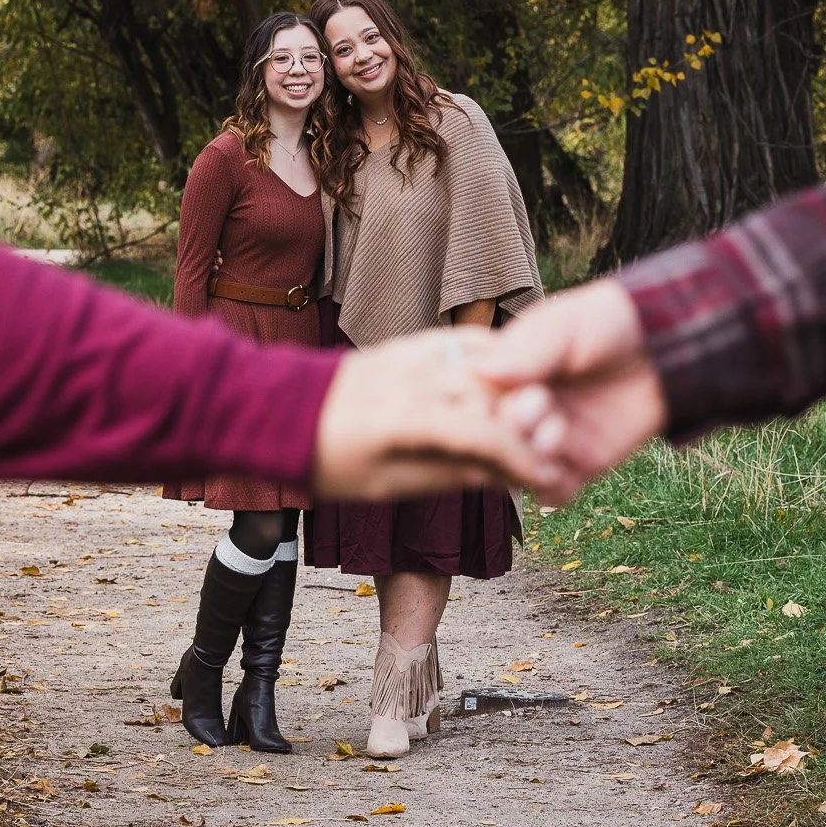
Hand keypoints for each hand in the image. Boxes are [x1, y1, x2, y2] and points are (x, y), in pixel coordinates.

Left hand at [311, 327, 535, 498]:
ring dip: (516, 391)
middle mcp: (412, 379)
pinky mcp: (406, 344)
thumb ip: (445, 474)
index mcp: (404, 420)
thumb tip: (498, 474)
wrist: (280, 414)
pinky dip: (493, 358)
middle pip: (493, 396)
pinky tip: (510, 378)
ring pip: (486, 365)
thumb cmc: (327, 459)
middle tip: (545, 454)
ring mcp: (410, 355)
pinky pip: (463, 342)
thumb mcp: (385, 484)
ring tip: (533, 421)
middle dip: (526, 427)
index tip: (545, 478)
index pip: (484, 434)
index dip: (522, 458)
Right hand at [477, 279, 668, 505]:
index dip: (484, 405)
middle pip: (488, 443)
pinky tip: (568, 467)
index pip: (471, 403)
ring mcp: (545, 441)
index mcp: (502, 377)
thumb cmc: (609, 322)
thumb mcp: (565, 326)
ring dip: (529, 460)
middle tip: (539, 403)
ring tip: (558, 430)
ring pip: (515, 473)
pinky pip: (553, 494)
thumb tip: (484, 371)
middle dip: (509, 430)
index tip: (512, 387)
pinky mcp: (577, 466)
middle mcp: (516, 412)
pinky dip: (553, 489)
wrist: (665, 344)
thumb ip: (529, 351)